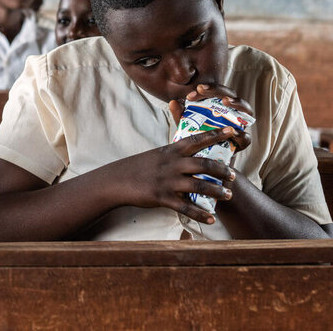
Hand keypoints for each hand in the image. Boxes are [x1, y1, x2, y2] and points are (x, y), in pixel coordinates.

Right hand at [122, 127, 238, 224]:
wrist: (118, 180)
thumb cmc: (139, 167)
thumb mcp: (158, 154)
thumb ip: (175, 153)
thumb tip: (192, 151)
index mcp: (171, 151)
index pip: (197, 139)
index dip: (216, 134)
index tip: (232, 130)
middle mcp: (172, 164)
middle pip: (204, 164)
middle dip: (222, 170)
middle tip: (233, 175)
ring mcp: (168, 181)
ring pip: (200, 187)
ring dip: (217, 192)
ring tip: (227, 195)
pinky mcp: (163, 197)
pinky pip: (186, 208)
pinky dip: (200, 214)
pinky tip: (210, 219)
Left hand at [168, 83, 252, 151]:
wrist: (203, 163)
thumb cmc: (196, 139)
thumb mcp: (186, 126)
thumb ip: (180, 115)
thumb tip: (173, 102)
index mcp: (219, 107)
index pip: (216, 92)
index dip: (206, 89)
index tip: (190, 95)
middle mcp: (231, 113)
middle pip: (229, 95)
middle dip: (217, 90)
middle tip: (202, 89)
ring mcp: (239, 126)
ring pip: (245, 110)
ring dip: (237, 103)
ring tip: (225, 101)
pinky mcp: (242, 143)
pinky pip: (246, 137)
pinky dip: (241, 134)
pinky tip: (233, 130)